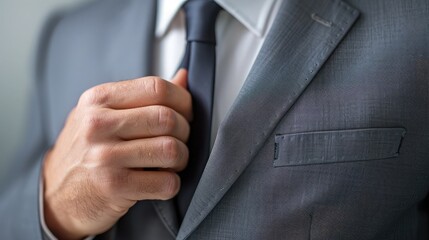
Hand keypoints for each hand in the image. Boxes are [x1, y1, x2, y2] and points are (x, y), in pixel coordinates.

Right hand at [42, 70, 190, 238]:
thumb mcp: (103, 114)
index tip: (186, 113)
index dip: (183, 100)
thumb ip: (143, 96)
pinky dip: (172, 184)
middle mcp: (98, 124)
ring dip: (181, 159)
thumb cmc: (84, 152)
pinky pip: (166, 182)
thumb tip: (183, 77)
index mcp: (98, 99)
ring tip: (171, 162)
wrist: (54, 196)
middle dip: (185, 132)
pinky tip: (160, 182)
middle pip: (167, 118)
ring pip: (171, 149)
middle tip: (179, 141)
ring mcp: (104, 156)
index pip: (157, 87)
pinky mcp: (113, 187)